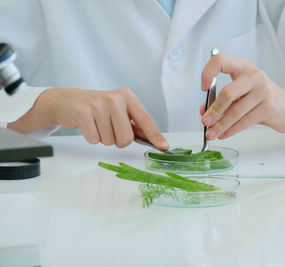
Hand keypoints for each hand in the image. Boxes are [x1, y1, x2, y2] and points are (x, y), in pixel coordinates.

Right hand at [8, 88, 168, 148]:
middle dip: (118, 140)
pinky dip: (91, 138)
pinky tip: (87, 125)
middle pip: (126, 138)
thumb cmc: (97, 108)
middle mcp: (115, 99)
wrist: (66, 100)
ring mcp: (99, 106)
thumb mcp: (118, 110)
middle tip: (108, 128)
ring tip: (97, 124)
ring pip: (110, 141)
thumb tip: (153, 139)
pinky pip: (95, 140)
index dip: (155, 136)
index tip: (164, 147)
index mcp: (128, 97)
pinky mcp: (84, 114)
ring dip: (103, 138)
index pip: (146, 120)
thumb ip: (134, 124)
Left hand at [200, 54, 284, 139]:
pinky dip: (232, 130)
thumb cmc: (262, 99)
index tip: (204, 88)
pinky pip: (245, 121)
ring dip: (221, 125)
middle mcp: (254, 76)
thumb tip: (204, 112)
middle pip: (227, 93)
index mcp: (244, 68)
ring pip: (236, 111)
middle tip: (205, 121)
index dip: (208, 73)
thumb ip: (223, 101)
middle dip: (214, 110)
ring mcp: (264, 90)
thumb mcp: (242, 95)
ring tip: (212, 133)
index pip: (220, 61)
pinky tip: (225, 134)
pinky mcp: (269, 107)